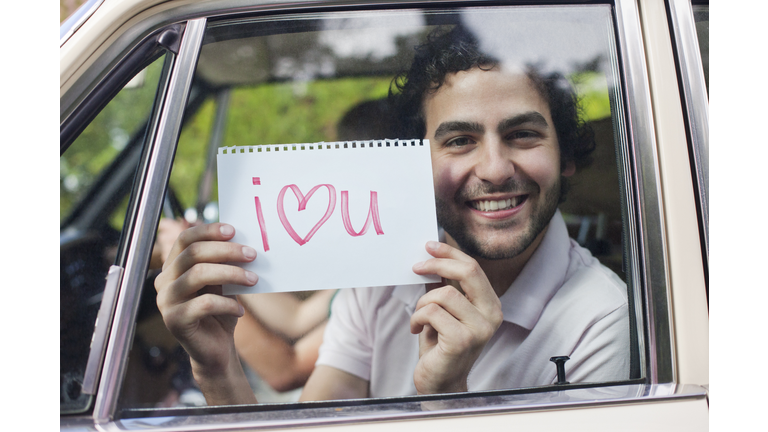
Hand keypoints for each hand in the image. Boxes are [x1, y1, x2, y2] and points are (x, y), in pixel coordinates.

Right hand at [154, 223, 258, 403]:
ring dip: (231, 273)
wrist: (216, 349)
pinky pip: (204, 304)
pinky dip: (228, 304)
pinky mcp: (174, 321)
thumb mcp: (223, 282)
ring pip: (198, 274)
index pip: (185, 239)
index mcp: (173, 267)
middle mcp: (164, 281)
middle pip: (193, 253)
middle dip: (226, 251)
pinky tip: (240, 310)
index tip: (234, 230)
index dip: (209, 231)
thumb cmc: (221, 311)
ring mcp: (166, 301)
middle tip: (252, 254)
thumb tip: (243, 241)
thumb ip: (224, 262)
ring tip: (253, 280)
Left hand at [410, 241, 502, 394]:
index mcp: (491, 305)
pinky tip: (416, 329)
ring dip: (422, 303)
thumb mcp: (446, 311)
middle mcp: (492, 315)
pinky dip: (417, 318)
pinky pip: (432, 312)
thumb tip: (432, 257)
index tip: (429, 246)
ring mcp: (480, 328)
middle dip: (438, 264)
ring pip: (443, 294)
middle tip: (416, 266)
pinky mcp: (462, 340)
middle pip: (468, 272)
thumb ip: (446, 287)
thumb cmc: (441, 346)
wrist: (441, 383)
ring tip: (418, 318)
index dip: (450, 253)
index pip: (473, 268)